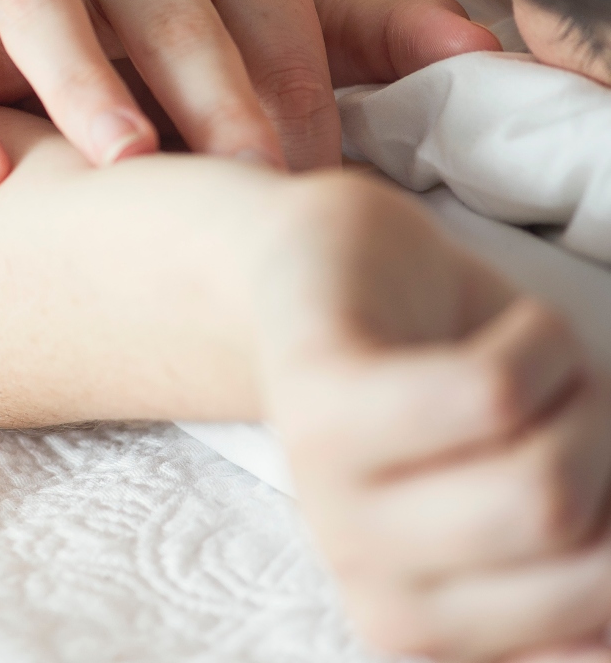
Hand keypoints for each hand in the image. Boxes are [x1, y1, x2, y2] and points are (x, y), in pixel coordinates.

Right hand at [0, 0, 500, 193]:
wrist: (71, 31)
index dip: (291, 67)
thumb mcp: (285, 34)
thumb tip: (474, 51)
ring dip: (83, 82)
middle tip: (242, 179)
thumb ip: (368, 37)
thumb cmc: (197, 51)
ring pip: (41, 5)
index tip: (309, 167)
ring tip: (124, 161)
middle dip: (206, 85)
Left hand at [261, 175, 610, 662]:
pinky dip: (542, 342)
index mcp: (421, 620)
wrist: (334, 273)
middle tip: (563, 411)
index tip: (591, 479)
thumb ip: (588, 552)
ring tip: (530, 370)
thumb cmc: (461, 393)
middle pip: (564, 537)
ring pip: (540, 478)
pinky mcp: (317, 395)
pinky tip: (510, 329)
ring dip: (582, 399)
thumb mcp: (549, 488)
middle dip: (606, 457)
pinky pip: (488, 394)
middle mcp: (361, 572)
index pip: (592, 632)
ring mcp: (325, 490)